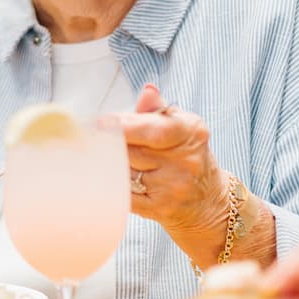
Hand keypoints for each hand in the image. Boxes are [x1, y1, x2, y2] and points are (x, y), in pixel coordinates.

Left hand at [112, 83, 227, 231]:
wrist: (208, 202)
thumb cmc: (185, 158)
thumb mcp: (181, 129)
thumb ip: (159, 110)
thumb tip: (147, 90)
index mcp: (192, 133)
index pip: (153, 127)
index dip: (124, 124)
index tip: (101, 121)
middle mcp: (186, 160)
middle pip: (134, 148)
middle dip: (111, 142)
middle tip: (91, 135)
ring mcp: (174, 187)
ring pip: (126, 170)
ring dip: (110, 161)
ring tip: (102, 155)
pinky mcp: (160, 208)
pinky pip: (125, 194)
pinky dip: (113, 184)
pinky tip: (108, 177)